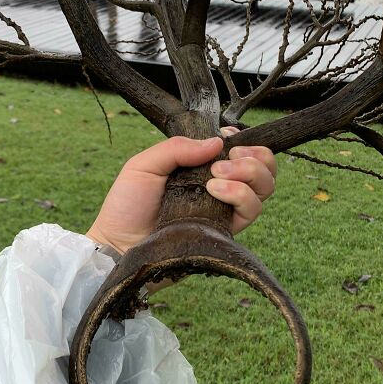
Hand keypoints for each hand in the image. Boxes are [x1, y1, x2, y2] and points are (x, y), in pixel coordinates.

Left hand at [86, 130, 276, 255]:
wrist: (118, 246)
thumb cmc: (126, 206)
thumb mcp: (144, 165)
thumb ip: (178, 148)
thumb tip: (217, 142)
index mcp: (202, 168)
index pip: (242, 151)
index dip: (244, 142)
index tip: (229, 137)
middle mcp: (219, 188)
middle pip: (263, 168)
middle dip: (253, 158)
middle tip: (224, 162)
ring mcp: (224, 210)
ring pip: (264, 189)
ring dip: (247, 175)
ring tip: (215, 178)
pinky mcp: (224, 231)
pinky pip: (251, 212)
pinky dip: (239, 195)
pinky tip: (214, 192)